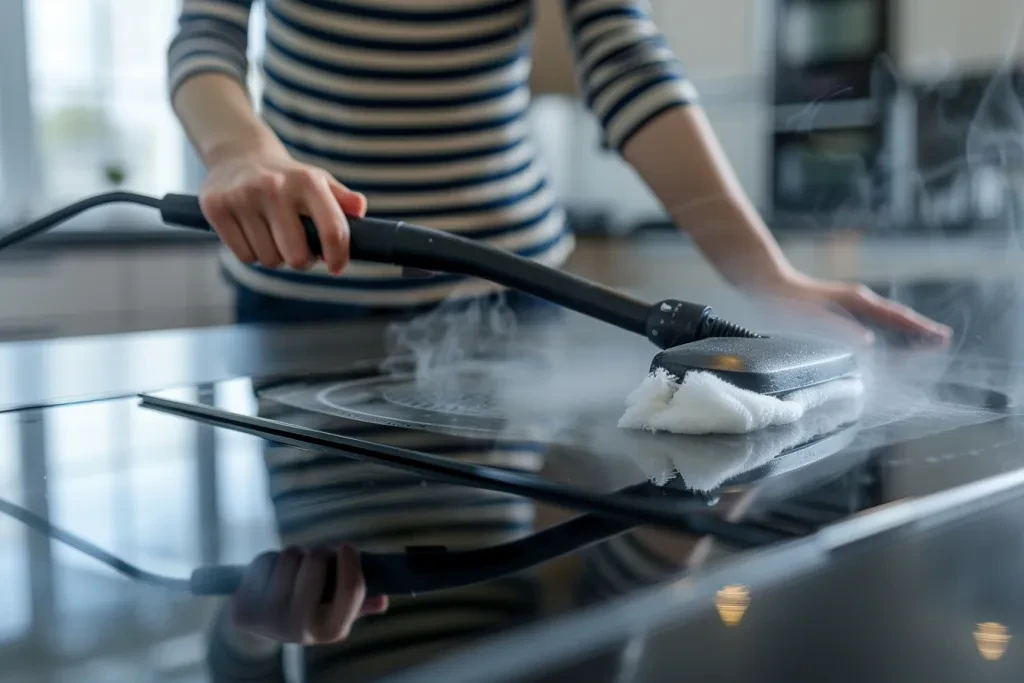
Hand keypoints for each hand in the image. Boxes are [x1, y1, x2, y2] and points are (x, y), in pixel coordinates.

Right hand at [199, 147, 366, 273]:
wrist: (238, 154)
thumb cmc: (287, 178)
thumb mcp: (319, 181)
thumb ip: (343, 199)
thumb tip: (360, 209)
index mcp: (307, 182)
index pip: (332, 231)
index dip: (338, 257)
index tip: (337, 266)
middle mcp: (274, 187)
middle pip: (296, 257)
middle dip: (302, 261)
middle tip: (299, 250)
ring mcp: (242, 196)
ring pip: (268, 259)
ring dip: (275, 257)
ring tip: (273, 236)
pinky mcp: (216, 207)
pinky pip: (243, 255)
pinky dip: (251, 253)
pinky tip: (253, 234)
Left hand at [230, 545, 387, 644]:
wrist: (260, 624)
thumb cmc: (305, 610)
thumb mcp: (334, 612)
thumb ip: (359, 604)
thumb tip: (383, 599)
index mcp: (331, 629)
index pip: (352, 590)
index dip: (351, 562)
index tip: (347, 547)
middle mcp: (302, 628)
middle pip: (315, 563)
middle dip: (319, 552)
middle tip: (319, 556)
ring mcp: (271, 617)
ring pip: (289, 557)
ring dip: (294, 555)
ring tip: (293, 568)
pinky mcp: (246, 606)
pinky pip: (265, 561)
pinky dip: (270, 559)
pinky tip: (270, 574)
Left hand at [769, 271, 952, 346]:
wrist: (767, 284)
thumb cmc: (788, 302)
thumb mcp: (813, 318)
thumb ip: (840, 330)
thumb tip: (868, 343)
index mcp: (857, 301)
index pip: (896, 317)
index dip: (919, 328)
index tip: (940, 337)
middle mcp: (858, 301)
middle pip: (897, 317)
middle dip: (920, 330)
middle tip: (942, 341)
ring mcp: (849, 304)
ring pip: (886, 320)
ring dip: (905, 332)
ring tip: (924, 343)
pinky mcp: (839, 310)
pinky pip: (872, 322)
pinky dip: (886, 332)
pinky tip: (885, 343)